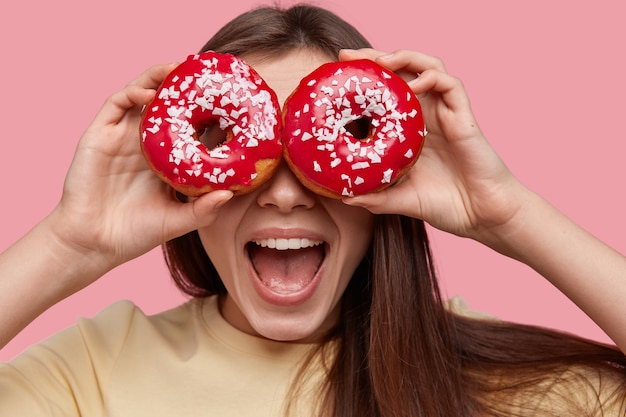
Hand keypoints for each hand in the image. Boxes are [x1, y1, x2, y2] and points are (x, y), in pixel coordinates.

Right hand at [47, 63, 232, 276]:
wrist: (92, 243)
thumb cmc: (136, 232)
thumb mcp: (178, 220)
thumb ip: (203, 209)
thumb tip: (230, 194)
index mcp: (165, 159)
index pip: (190, 126)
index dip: (207, 111)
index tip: (229, 100)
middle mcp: (145, 142)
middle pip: (167, 104)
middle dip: (184, 85)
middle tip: (206, 72)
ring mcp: (122, 136)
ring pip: (142, 95)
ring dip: (159, 78)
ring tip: (179, 67)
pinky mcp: (99, 135)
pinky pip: (116, 104)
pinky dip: (133, 93)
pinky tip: (151, 93)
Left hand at [339, 49, 529, 241]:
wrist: (482, 215)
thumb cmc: (446, 205)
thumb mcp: (402, 199)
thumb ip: (376, 197)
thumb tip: (345, 197)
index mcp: (411, 129)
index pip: (386, 93)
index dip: (365, 80)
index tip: (339, 75)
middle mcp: (427, 115)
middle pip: (403, 72)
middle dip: (376, 58)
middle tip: (349, 56)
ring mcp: (446, 113)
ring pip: (428, 68)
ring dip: (404, 58)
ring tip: (380, 61)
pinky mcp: (464, 117)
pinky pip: (451, 85)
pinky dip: (432, 78)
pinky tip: (415, 83)